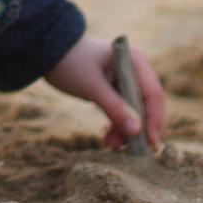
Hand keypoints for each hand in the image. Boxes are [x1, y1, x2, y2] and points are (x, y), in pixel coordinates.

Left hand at [44, 34, 165, 150]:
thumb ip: (115, 108)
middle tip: (132, 150)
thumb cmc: (70, 63)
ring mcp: (125, 79)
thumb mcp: (92, 87)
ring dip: (126, 130)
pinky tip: (108, 140)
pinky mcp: (114, 89)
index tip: (151, 142)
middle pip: (147, 104)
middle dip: (138, 127)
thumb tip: (137, 131)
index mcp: (135, 61)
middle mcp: (135, 69)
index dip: (155, 119)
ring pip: (135, 111)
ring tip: (111, 145)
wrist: (47, 52)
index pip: (153, 93)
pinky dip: (117, 125)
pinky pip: (123, 111)